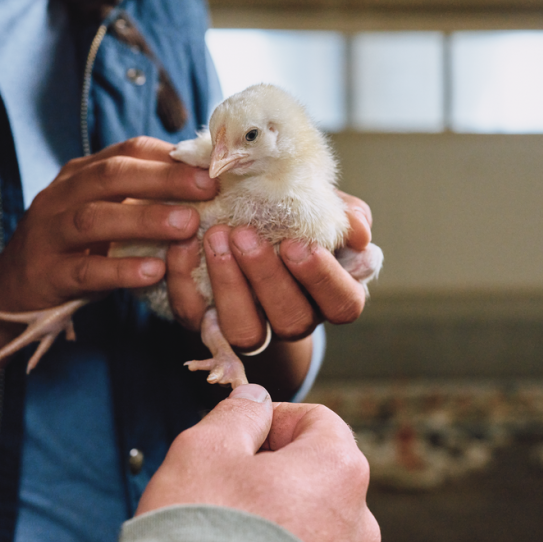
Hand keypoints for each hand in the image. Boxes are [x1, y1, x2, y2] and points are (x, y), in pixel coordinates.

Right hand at [0, 137, 217, 313]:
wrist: (9, 291)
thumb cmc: (73, 249)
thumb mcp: (103, 214)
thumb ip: (141, 198)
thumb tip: (203, 184)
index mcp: (81, 175)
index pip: (128, 151)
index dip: (171, 156)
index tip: (212, 166)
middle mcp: (62, 196)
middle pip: (113, 177)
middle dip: (164, 179)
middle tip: (207, 188)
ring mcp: (49, 233)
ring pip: (96, 218)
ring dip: (145, 219)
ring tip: (187, 225)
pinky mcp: (46, 274)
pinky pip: (85, 270)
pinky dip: (120, 270)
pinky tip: (153, 272)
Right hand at [136, 384, 380, 541]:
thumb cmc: (201, 534)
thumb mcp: (206, 449)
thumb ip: (239, 414)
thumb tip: (255, 401)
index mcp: (339, 470)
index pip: (319, 420)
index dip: (276, 418)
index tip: (242, 433)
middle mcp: (357, 521)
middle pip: (318, 468)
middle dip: (274, 465)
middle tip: (227, 477)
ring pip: (312, 515)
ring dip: (275, 508)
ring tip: (228, 522)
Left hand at [166, 191, 374, 348]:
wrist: (250, 228)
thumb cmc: (298, 221)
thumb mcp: (326, 212)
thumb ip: (346, 216)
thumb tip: (359, 232)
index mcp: (331, 295)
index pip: (342, 303)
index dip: (322, 279)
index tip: (298, 244)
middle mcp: (295, 318)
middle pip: (291, 320)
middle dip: (266, 277)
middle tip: (246, 234)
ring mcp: (252, 326)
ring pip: (244, 329)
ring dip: (228, 284)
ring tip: (217, 236)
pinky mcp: (207, 321)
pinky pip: (194, 313)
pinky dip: (185, 278)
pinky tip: (183, 243)